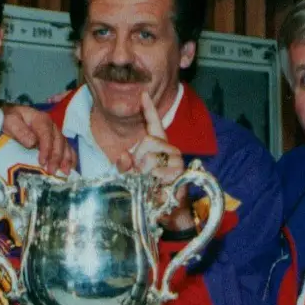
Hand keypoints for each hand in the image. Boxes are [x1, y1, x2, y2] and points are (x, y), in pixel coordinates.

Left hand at [1, 104, 75, 173]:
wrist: (13, 118)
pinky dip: (71, 158)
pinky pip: (67, 148)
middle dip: (57, 157)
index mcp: (41, 119)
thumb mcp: (10, 122)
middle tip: (52, 171)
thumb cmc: (11, 120)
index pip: (46, 135)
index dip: (46, 149)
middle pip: (58, 141)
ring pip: (65, 145)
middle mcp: (52, 125)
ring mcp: (56, 133)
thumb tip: (32, 143)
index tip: (42, 162)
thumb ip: (20, 131)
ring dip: (66, 159)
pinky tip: (71, 168)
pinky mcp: (57, 140)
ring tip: (65, 172)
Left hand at [121, 92, 193, 230]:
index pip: (154, 123)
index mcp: (158, 145)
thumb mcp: (132, 176)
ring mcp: (177, 158)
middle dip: (139, 158)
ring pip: (151, 156)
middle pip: (148, 141)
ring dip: (145, 171)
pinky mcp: (180, 171)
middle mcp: (170, 148)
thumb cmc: (151, 190)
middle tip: (142, 173)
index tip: (143, 95)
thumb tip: (124, 156)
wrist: (168, 210)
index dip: (149, 109)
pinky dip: (154, 180)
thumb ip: (125, 165)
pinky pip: (159, 170)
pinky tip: (159, 186)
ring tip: (150, 181)